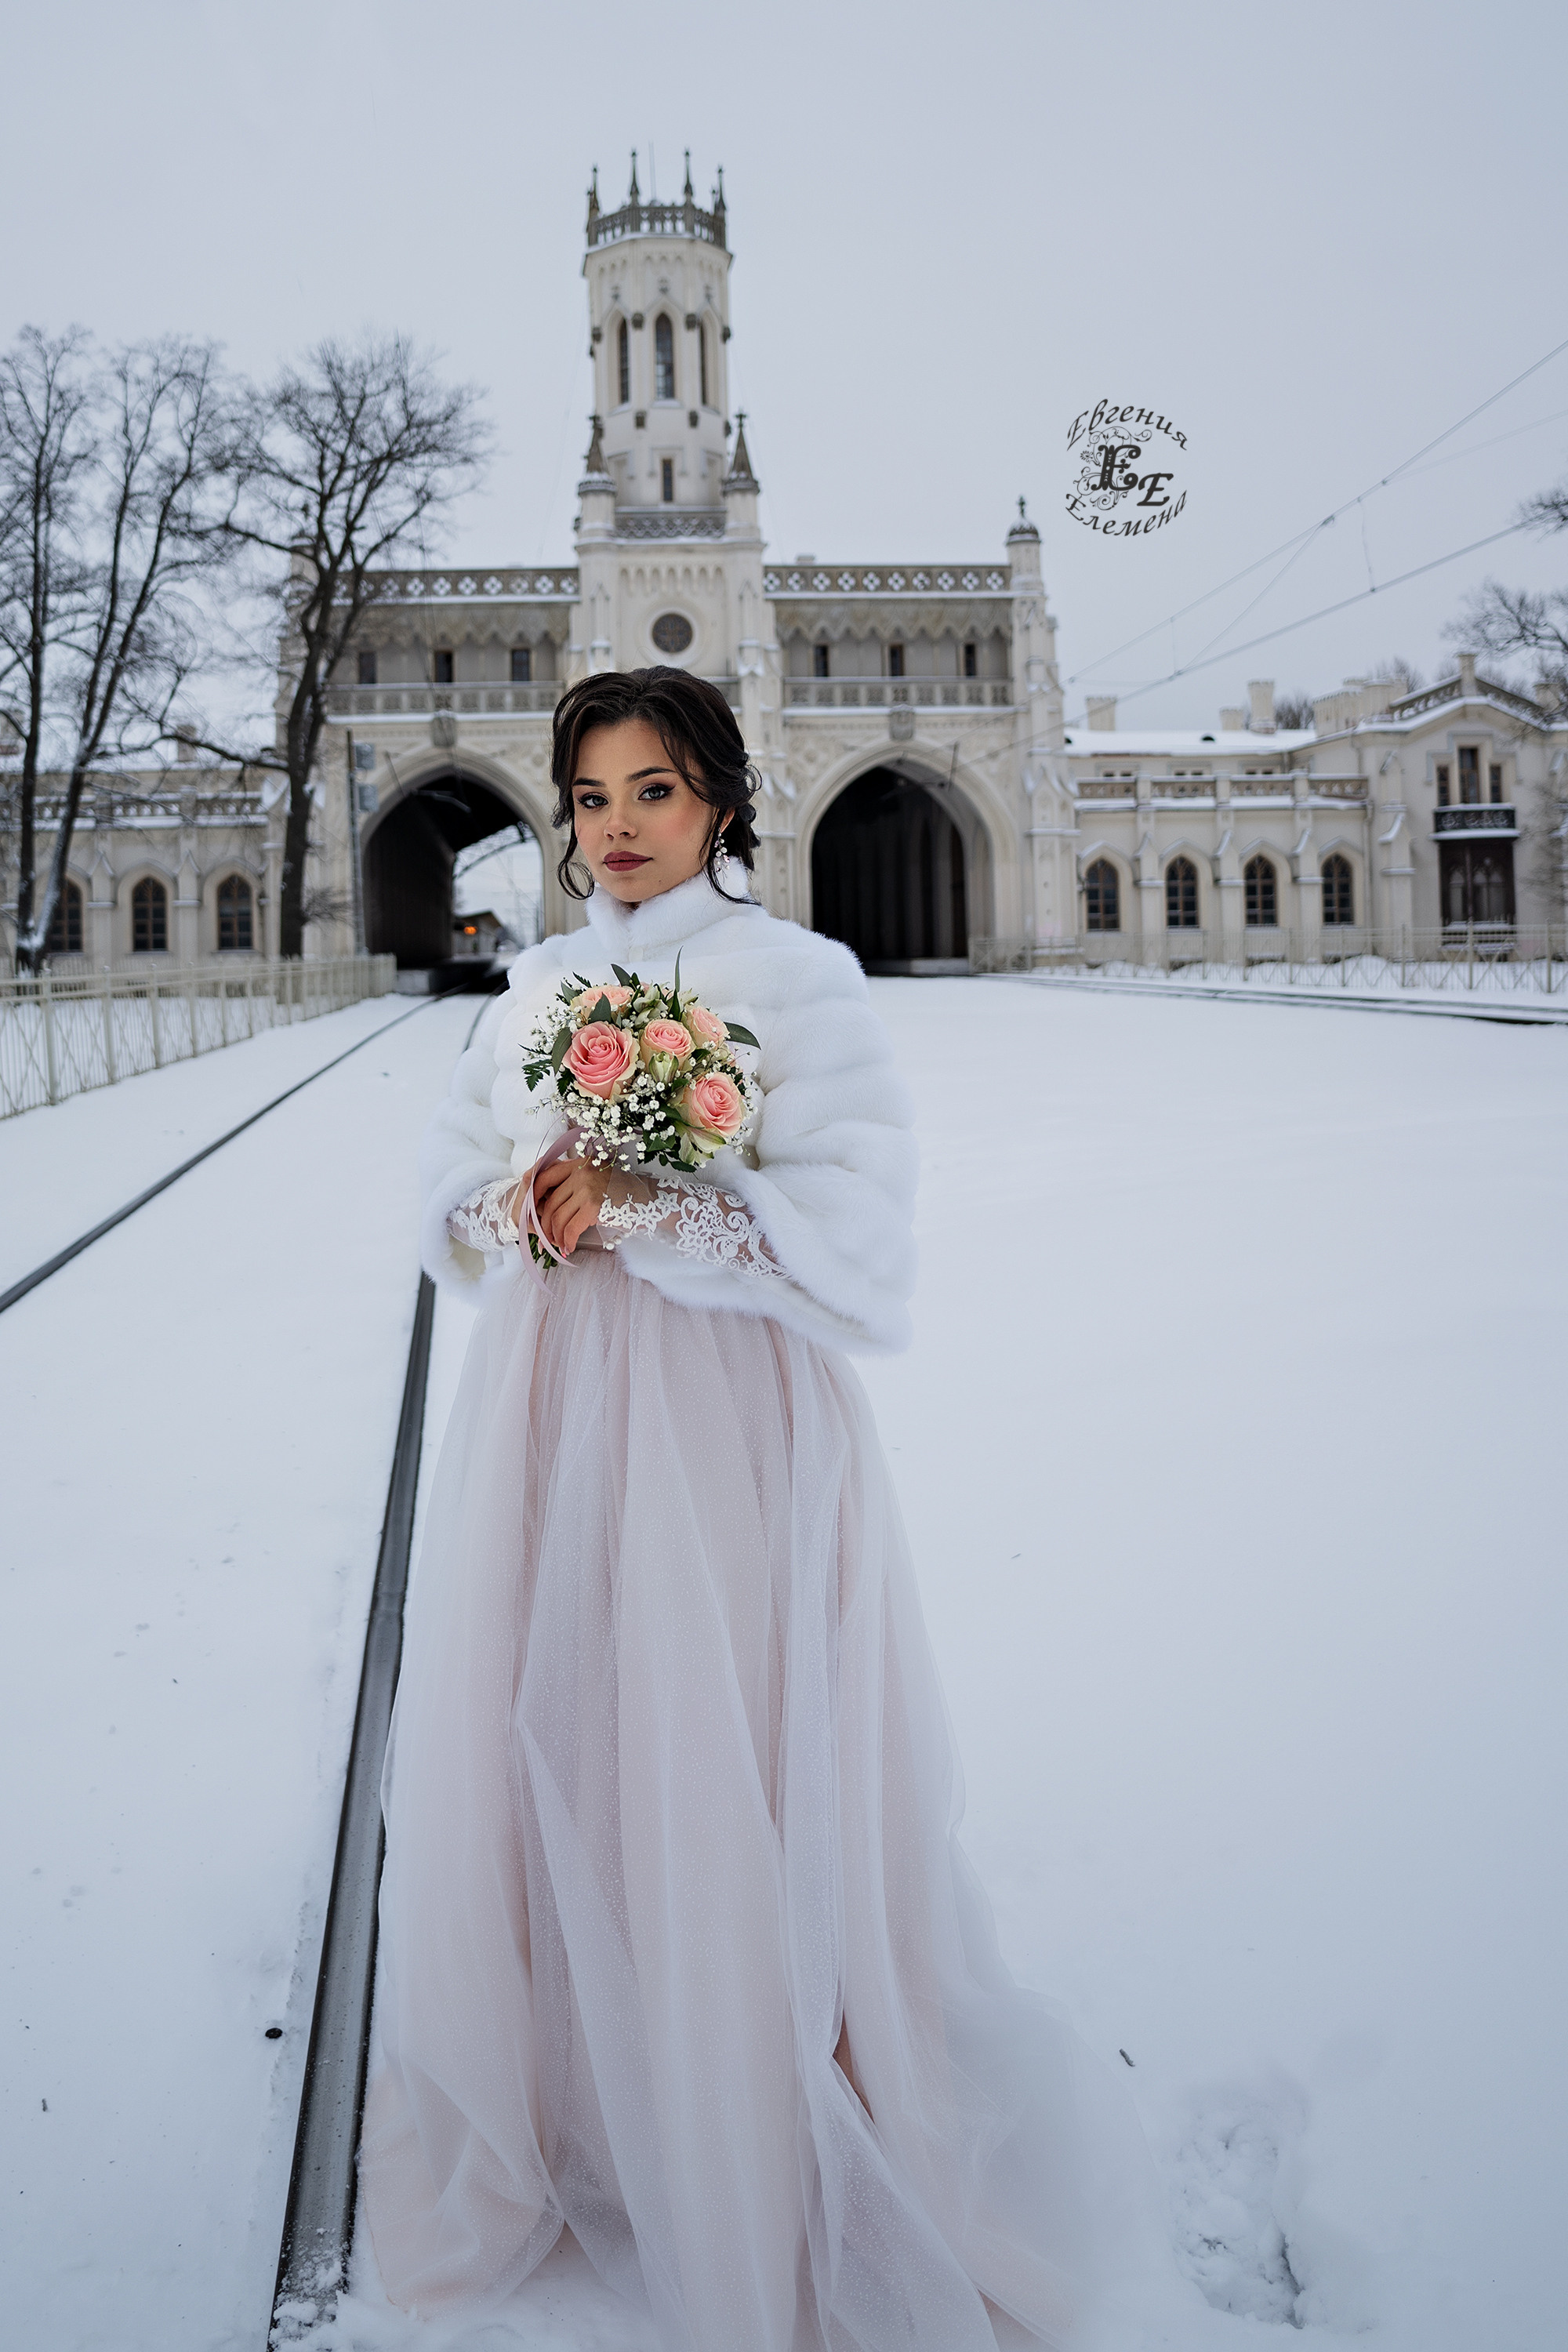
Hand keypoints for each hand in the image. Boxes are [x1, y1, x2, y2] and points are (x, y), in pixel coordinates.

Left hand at [532, 1156, 649, 1256]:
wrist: (652, 1201)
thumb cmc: (626, 1195)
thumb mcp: (599, 1180)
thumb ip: (577, 1184)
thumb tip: (549, 1203)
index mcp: (580, 1163)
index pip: (545, 1176)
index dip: (534, 1196)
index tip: (532, 1213)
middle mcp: (581, 1172)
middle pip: (550, 1201)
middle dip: (544, 1225)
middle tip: (545, 1240)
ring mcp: (587, 1188)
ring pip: (558, 1216)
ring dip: (555, 1236)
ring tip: (559, 1247)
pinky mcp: (593, 1206)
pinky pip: (571, 1228)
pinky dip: (567, 1241)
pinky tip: (569, 1249)